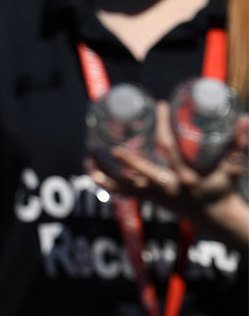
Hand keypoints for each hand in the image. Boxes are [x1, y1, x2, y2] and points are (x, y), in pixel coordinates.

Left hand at [88, 102, 247, 231]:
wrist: (216, 218)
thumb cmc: (222, 188)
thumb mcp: (232, 167)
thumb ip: (239, 144)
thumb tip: (246, 119)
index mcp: (187, 177)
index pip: (171, 149)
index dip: (164, 126)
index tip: (159, 104)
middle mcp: (168, 188)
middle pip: (142, 173)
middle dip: (128, 160)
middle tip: (113, 145)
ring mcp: (155, 195)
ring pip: (125, 185)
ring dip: (106, 172)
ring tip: (89, 155)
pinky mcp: (147, 199)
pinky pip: (121, 192)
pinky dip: (105, 183)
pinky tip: (89, 170)